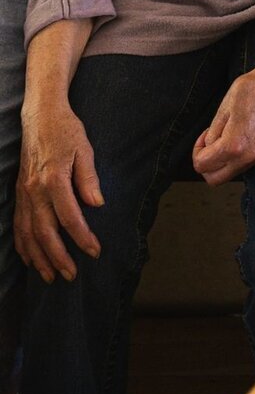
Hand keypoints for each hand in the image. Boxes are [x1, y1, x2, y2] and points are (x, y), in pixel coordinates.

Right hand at [15, 98, 103, 282]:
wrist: (40, 116)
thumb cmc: (66, 131)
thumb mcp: (85, 149)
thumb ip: (89, 178)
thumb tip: (98, 204)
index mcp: (54, 179)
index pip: (70, 217)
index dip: (82, 237)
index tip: (94, 251)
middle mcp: (35, 190)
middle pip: (45, 232)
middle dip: (58, 257)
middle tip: (71, 275)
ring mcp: (23, 194)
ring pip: (27, 234)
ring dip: (38, 258)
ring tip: (50, 277)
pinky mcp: (18, 193)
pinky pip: (17, 225)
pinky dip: (22, 245)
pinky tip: (30, 259)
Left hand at [192, 70, 254, 185]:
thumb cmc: (251, 90)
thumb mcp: (223, 109)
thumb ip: (212, 133)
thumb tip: (208, 147)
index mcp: (233, 145)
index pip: (202, 165)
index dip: (197, 150)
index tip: (203, 136)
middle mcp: (246, 157)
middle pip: (213, 179)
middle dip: (205, 164)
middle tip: (207, 144)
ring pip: (226, 175)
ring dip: (218, 163)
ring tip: (221, 139)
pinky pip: (238, 166)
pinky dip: (230, 159)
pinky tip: (232, 139)